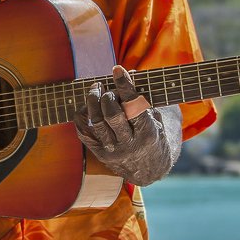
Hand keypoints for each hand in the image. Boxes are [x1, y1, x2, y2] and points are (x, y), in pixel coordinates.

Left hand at [73, 65, 179, 186]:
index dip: (125, 86)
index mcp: (148, 133)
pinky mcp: (99, 154)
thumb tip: (129, 73)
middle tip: (107, 88)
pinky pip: (84, 132)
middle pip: (112, 114)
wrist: (150, 170)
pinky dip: (82, 115)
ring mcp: (113, 152)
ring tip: (96, 90)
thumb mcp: (157, 118)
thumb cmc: (155, 136)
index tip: (117, 69)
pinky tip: (87, 106)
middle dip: (107, 95)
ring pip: (95, 122)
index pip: (134, 106)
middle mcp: (130, 145)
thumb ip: (143, 98)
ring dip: (93, 101)